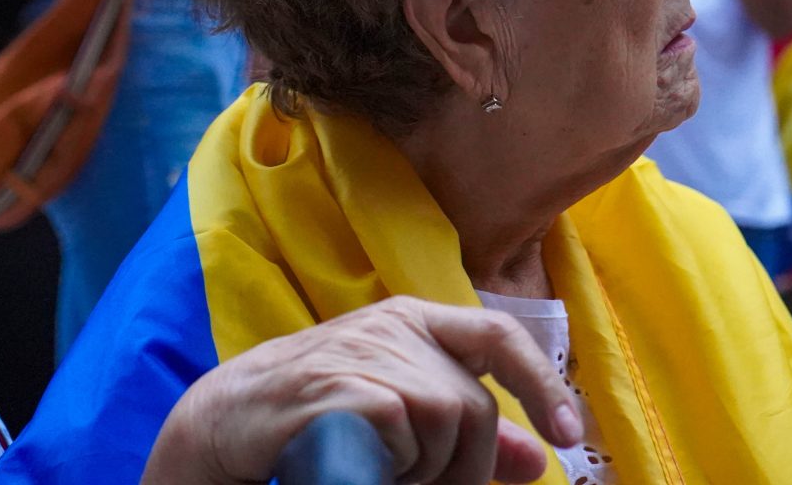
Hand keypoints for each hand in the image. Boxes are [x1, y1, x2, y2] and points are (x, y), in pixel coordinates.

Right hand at [143, 296, 582, 484]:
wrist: (224, 421)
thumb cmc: (312, 417)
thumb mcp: (397, 417)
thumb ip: (464, 435)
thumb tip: (535, 459)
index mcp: (411, 322)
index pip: (497, 335)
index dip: (540, 382)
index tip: (567, 435)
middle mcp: (394, 326)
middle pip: (474, 407)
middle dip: (458, 469)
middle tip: (409, 483)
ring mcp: (370, 351)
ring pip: (448, 427)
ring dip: (422, 472)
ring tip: (376, 469)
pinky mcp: (350, 386)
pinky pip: (408, 438)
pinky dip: (394, 468)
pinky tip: (362, 464)